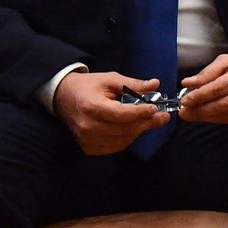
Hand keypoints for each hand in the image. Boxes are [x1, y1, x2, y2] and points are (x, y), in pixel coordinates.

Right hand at [53, 70, 169, 154]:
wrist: (64, 98)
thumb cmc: (89, 86)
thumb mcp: (111, 79)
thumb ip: (134, 84)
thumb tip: (155, 84)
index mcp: (92, 106)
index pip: (120, 114)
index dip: (140, 112)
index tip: (155, 108)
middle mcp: (88, 126)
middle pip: (124, 129)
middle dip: (146, 122)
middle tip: (163, 116)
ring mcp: (87, 140)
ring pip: (123, 139)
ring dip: (139, 130)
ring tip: (149, 120)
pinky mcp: (89, 148)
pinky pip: (116, 146)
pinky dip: (128, 138)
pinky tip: (133, 128)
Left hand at [178, 52, 227, 124]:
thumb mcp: (226, 60)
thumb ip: (207, 73)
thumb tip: (187, 84)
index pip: (219, 88)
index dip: (200, 96)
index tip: (184, 101)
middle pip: (222, 105)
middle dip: (199, 111)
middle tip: (183, 112)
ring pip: (226, 115)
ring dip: (205, 117)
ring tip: (191, 114)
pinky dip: (216, 119)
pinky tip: (207, 115)